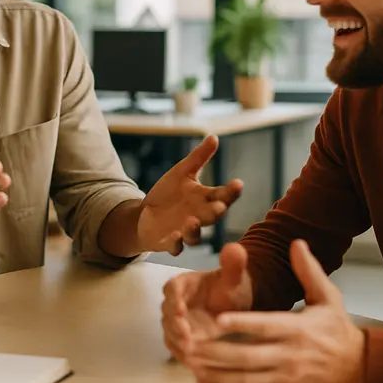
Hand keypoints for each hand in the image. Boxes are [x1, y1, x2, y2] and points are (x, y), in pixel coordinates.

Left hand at [137, 135, 242, 253]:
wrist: (144, 214)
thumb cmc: (168, 194)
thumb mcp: (182, 173)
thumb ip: (199, 157)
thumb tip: (213, 136)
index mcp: (205, 200)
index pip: (223, 195)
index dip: (231, 191)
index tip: (238, 183)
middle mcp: (199, 217)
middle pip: (212, 217)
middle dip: (216, 212)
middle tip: (220, 207)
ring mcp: (184, 231)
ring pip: (195, 235)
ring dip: (194, 229)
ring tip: (192, 220)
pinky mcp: (168, 242)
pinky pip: (174, 247)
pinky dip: (175, 244)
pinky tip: (174, 237)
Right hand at [162, 243, 252, 359]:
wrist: (234, 307)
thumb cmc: (230, 289)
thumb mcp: (234, 277)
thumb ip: (233, 264)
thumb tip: (235, 247)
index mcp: (184, 283)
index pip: (172, 288)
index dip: (174, 299)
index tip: (180, 309)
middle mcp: (176, 302)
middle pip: (167, 312)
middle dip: (175, 324)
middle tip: (186, 335)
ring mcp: (177, 321)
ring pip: (169, 330)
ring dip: (177, 341)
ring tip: (190, 350)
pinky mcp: (182, 337)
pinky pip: (176, 345)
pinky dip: (181, 353)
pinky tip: (192, 362)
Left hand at [185, 239, 364, 382]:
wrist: (359, 367)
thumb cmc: (337, 328)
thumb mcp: (327, 296)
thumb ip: (308, 271)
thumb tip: (296, 242)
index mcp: (299, 329)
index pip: (266, 326)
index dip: (242, 324)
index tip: (218, 319)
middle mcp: (291, 356)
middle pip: (249, 356)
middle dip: (217, 352)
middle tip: (189, 344)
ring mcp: (286, 379)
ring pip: (246, 379)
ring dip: (216, 373)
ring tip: (191, 363)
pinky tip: (205, 381)